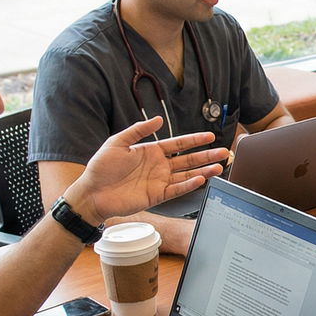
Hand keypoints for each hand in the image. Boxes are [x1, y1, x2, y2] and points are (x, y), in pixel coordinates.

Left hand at [68, 116, 228, 223]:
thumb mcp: (117, 142)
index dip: (194, 140)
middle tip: (223, 152)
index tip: (209, 137)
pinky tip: (201, 179)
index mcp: (151, 152)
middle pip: (188, 160)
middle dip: (206, 155)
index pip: (178, 144)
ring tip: (219, 166)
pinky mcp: (157, 196)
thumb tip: (157, 119)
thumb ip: (138, 130)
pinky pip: (177, 190)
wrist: (92, 193)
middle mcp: (159, 166)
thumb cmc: (101, 168)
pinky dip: (189, 185)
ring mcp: (159, 181)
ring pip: (188, 175)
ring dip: (204, 170)